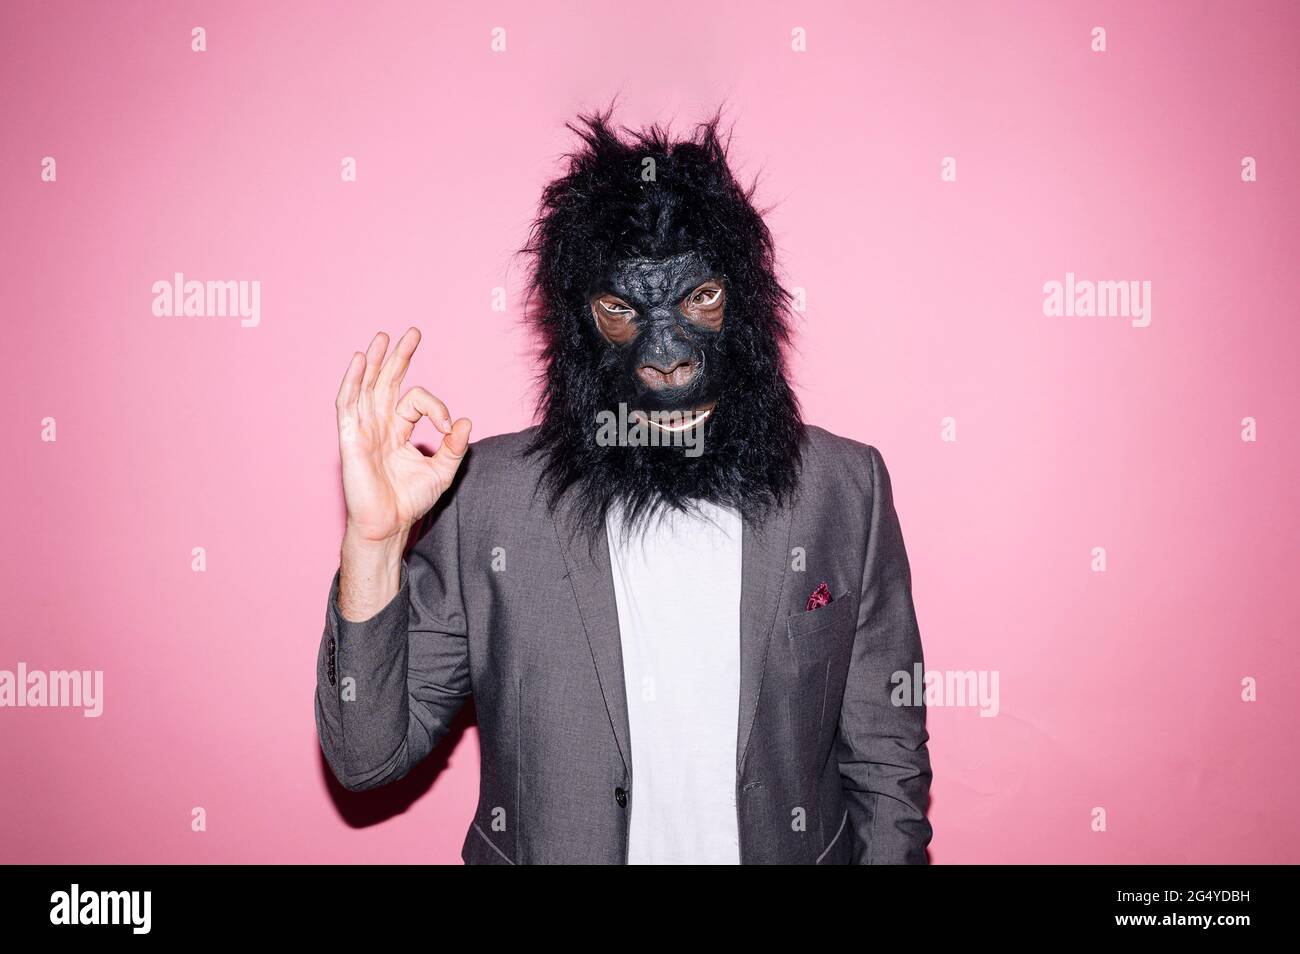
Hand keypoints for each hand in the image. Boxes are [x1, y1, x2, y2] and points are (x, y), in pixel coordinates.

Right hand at [335, 328, 471, 546]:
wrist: (388, 525)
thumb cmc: (409, 501)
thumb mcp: (441, 472)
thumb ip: (454, 447)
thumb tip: (466, 422)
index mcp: (399, 431)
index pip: (416, 402)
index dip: (436, 407)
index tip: (448, 426)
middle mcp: (380, 425)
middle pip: (387, 382)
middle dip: (400, 357)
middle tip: (413, 333)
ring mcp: (363, 429)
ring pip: (367, 387)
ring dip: (375, 361)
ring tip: (384, 337)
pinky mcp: (350, 437)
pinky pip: (348, 403)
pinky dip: (353, 381)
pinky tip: (362, 360)